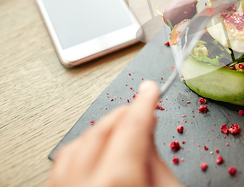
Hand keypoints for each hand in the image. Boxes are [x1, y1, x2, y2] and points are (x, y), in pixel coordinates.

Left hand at [47, 81, 180, 186]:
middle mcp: (84, 185)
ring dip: (102, 131)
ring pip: (77, 143)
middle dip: (125, 114)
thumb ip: (158, 161)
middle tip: (143, 110)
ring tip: (123, 132)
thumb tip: (147, 133)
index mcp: (118, 182)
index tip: (150, 89)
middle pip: (102, 130)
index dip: (145, 102)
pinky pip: (62, 164)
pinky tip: (97, 151)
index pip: (132, 126)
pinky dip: (82, 150)